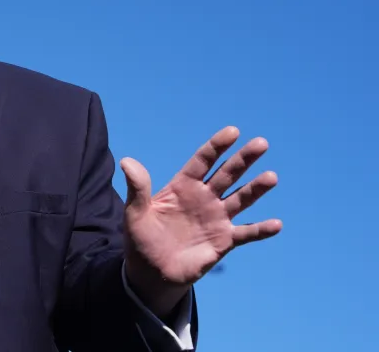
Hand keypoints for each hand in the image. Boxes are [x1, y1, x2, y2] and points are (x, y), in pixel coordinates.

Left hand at [121, 126, 280, 316]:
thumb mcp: (135, 213)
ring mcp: (216, 218)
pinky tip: (276, 224)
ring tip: (271, 177)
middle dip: (243, 159)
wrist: (152, 272)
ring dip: (256, 189)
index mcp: (183, 186)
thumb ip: (137, 188)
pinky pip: (246, 233)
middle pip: (227, 174)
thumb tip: (127, 161)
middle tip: (261, 143)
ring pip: (241, 199)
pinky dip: (261, 230)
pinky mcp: (224, 240)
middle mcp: (204, 198)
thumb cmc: (142, 239)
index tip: (233, 131)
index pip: (203, 161)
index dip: (217, 146)